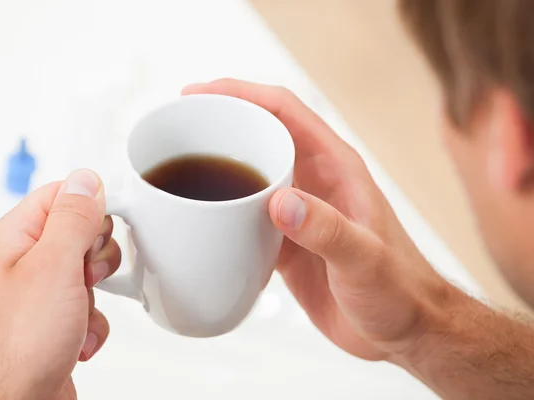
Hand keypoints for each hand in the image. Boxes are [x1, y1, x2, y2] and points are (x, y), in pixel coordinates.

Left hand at [0, 170, 121, 399]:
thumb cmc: (17, 348)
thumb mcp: (54, 268)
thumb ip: (73, 219)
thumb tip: (86, 179)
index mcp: (14, 239)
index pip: (61, 195)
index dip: (91, 206)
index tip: (108, 225)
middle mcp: (23, 264)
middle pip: (80, 234)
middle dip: (96, 258)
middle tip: (85, 275)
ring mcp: (38, 296)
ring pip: (88, 273)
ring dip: (96, 296)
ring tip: (77, 312)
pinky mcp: (52, 323)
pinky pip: (88, 307)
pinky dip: (92, 324)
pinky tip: (76, 340)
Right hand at [184, 80, 453, 360]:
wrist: (404, 329)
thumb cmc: (399, 290)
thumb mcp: (365, 259)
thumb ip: (326, 230)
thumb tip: (278, 202)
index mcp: (338, 168)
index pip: (285, 112)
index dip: (242, 94)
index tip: (201, 93)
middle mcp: (316, 182)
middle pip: (261, 136)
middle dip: (220, 124)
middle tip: (179, 126)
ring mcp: (300, 212)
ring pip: (251, 175)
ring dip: (217, 169)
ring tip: (178, 168)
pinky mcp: (288, 242)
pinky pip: (248, 217)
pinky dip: (222, 213)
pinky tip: (200, 219)